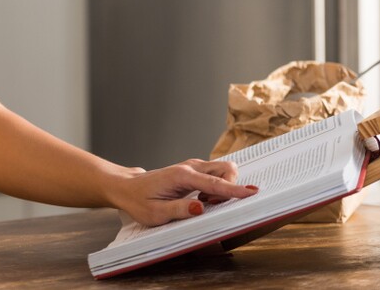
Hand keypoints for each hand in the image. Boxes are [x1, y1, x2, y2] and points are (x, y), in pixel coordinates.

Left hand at [110, 159, 258, 225]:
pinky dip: (217, 187)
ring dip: (224, 187)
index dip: (235, 189)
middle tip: (213, 203)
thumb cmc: (139, 200)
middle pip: (225, 168)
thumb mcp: (155, 213)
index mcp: (181, 176)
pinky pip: (215, 175)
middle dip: (231, 186)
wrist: (127, 187)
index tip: (252, 193)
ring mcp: (192, 167)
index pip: (215, 183)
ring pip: (223, 170)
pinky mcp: (193, 171)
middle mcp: (189, 167)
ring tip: (205, 202)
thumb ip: (179, 210)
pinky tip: (201, 199)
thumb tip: (201, 208)